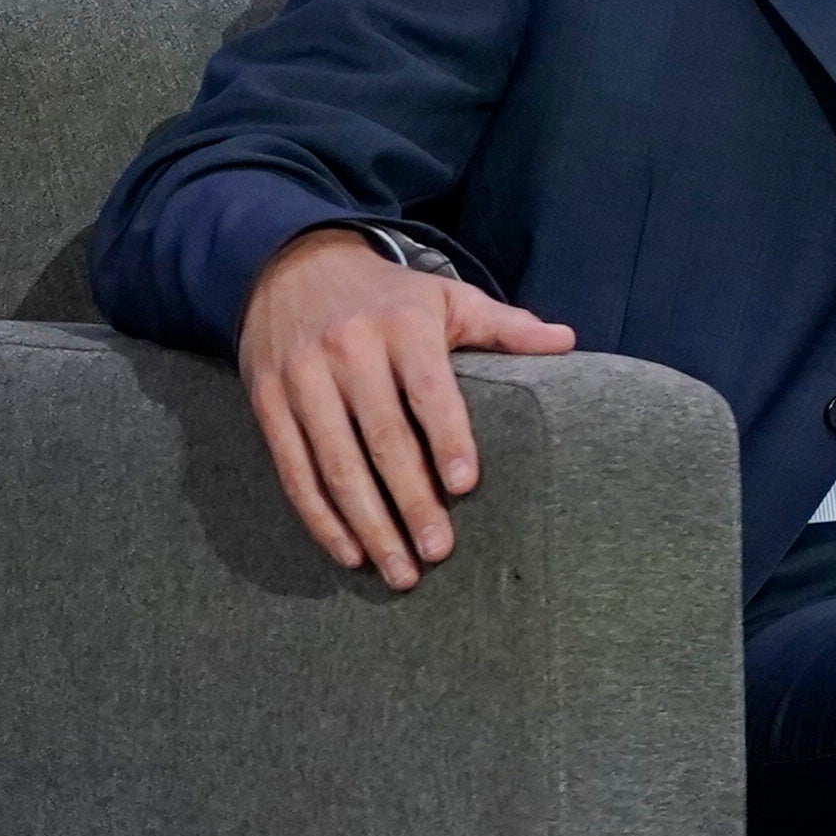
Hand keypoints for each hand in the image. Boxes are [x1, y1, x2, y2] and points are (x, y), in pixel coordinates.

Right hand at [239, 227, 575, 591]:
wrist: (292, 265)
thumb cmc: (389, 296)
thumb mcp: (447, 298)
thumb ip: (504, 326)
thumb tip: (568, 341)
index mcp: (402, 327)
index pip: (428, 391)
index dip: (448, 439)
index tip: (466, 486)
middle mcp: (347, 352)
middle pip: (382, 440)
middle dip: (410, 502)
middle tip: (438, 552)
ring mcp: (301, 380)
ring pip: (334, 465)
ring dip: (367, 524)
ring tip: (399, 570)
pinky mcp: (267, 403)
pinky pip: (292, 470)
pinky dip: (319, 517)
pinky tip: (348, 552)